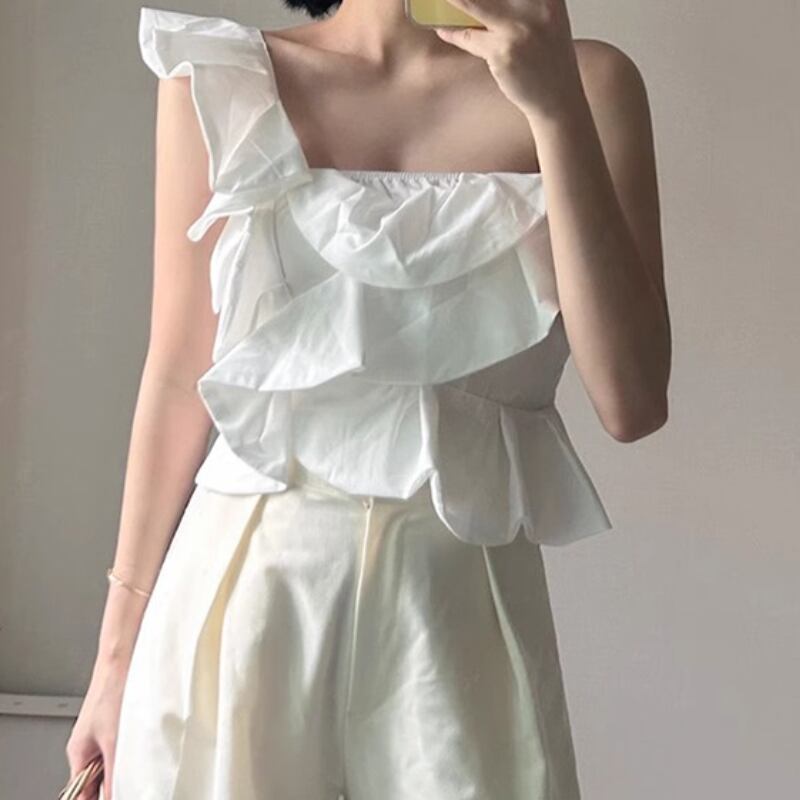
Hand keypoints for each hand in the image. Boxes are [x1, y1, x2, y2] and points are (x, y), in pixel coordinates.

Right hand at [64, 660, 129, 798]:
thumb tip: (117, 794)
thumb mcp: (116, 740)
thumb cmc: (113, 690)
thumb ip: (116, 773)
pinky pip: (122, 748)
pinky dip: (132, 753)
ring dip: (126, 768)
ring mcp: (102, 735)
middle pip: (98, 781)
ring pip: (113, 764)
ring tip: (140, 768)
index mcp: (78, 754)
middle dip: (115, 785)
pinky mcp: (116, 724)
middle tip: (134, 786)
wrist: (122, 659)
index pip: (82, 794)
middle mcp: (88, 746)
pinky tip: (145, 750)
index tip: (117, 799)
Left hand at [433, 0, 585, 124]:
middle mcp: (535, 7)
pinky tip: (443, 30)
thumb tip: (478, 1)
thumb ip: (523, 4)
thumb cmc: (549, 59)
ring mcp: (517, 30)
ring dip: (455, 0)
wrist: (557, 96)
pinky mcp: (502, 53)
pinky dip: (454, 34)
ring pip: (474, 5)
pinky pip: (470, 38)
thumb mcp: (546, 20)